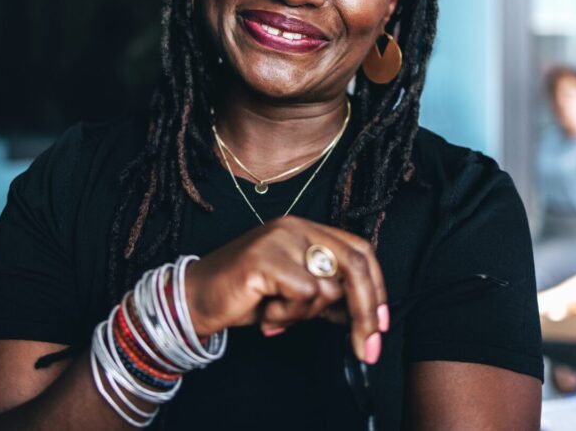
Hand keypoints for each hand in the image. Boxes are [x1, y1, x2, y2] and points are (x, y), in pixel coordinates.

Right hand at [183, 216, 388, 363]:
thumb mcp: (295, 294)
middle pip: (355, 265)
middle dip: (367, 312)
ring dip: (307, 315)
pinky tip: (267, 313)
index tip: (380, 325)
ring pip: (328, 287)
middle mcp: (295, 227)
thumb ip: (327, 295)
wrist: (194, 300)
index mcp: (305, 229)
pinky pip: (304, 295)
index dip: (377, 287)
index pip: (359, 250)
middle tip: (368, 349)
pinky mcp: (266, 258)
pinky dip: (289, 315)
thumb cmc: (244, 296)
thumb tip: (365, 314)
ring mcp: (280, 239)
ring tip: (277, 314)